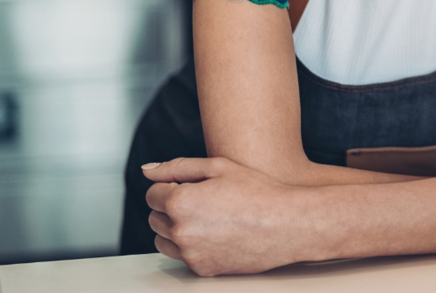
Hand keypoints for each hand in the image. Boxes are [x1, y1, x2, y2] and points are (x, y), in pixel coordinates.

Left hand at [143, 156, 314, 275]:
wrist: (287, 224)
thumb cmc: (259, 192)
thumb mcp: (219, 167)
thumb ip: (177, 166)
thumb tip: (148, 170)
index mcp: (180, 201)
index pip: (152, 194)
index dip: (171, 186)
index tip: (194, 187)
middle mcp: (180, 230)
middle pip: (154, 218)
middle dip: (171, 207)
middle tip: (203, 201)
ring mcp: (190, 253)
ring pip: (163, 240)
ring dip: (175, 229)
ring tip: (207, 218)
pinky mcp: (202, 269)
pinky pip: (183, 257)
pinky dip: (192, 246)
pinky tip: (217, 234)